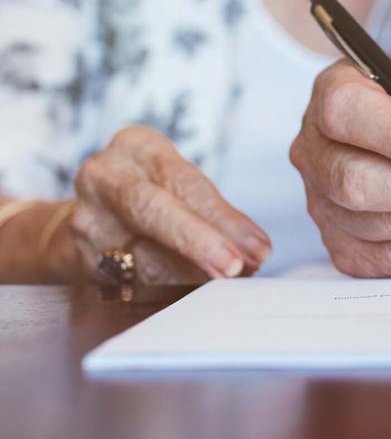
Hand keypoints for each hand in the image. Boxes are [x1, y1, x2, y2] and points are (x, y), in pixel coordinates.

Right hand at [69, 126, 270, 283]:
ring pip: (143, 256)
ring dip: (194, 273)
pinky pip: (134, 283)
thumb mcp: (184, 185)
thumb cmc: (161, 195)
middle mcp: (103, 179)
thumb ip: (217, 213)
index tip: (258, 246)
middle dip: (198, 242)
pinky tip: (199, 291)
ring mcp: (87, 221)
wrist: (101, 216)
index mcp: (135, 147)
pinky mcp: (84, 261)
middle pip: (151, 210)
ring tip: (232, 278)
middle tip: (236, 266)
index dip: (222, 217)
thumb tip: (256, 251)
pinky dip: (173, 289)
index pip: (182, 181)